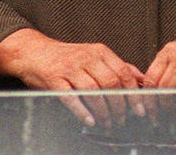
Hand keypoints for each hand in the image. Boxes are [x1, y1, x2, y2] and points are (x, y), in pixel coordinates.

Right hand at [0, 28, 144, 127]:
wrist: (34, 51)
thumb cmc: (66, 57)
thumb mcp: (94, 55)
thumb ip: (117, 66)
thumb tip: (142, 79)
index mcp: (99, 52)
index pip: (123, 72)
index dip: (134, 93)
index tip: (140, 109)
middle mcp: (86, 57)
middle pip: (110, 83)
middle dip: (119, 106)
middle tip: (122, 120)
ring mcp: (70, 68)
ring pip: (93, 91)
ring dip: (103, 111)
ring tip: (107, 123)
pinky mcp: (54, 78)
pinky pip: (70, 97)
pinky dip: (82, 111)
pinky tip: (89, 120)